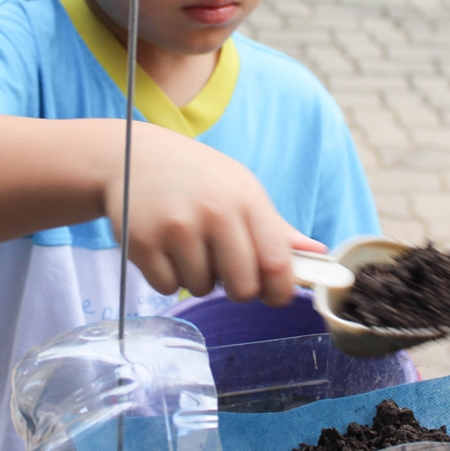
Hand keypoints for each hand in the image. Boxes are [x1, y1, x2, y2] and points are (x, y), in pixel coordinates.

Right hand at [102, 122, 325, 306]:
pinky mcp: (142, 242)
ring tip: (187, 245)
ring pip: (200, 288)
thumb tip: (317, 254)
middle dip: (238, 290)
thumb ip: (276, 227)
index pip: (276, 263)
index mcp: (246, 198)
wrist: (131, 154)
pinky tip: (163, 247)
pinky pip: (166, 287)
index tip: (274, 297)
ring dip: (197, 278)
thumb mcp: (240, 187)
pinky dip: (167, 277)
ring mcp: (176, 227)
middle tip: (225, 270)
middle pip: (242, 287)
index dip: (280, 291)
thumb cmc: (196, 176)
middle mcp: (214, 212)